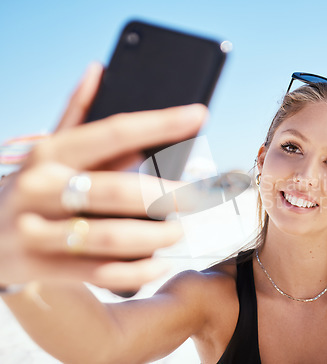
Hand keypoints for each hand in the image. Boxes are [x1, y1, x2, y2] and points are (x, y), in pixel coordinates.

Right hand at [0, 63, 207, 290]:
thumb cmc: (30, 186)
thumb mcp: (46, 149)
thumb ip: (75, 115)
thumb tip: (99, 70)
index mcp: (48, 153)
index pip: (113, 132)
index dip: (160, 123)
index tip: (198, 116)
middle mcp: (41, 189)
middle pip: (116, 190)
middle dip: (165, 195)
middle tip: (195, 197)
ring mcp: (37, 231)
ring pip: (110, 237)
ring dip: (155, 235)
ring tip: (180, 230)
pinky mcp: (42, 266)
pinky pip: (100, 272)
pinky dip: (137, 270)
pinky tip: (159, 262)